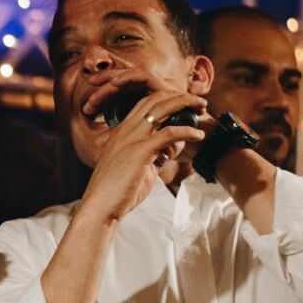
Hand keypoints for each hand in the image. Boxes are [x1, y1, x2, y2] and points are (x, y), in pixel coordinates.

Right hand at [78, 90, 206, 223]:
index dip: (167, 99)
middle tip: (199, 102)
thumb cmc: (118, 191)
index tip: (185, 103)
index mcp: (122, 131)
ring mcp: (132, 138)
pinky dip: (187, 131)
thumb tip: (176, 145)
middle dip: (180, 96)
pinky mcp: (140, 150)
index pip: (145, 103)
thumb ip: (157, 153)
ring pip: (161, 109)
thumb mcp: (141, 167)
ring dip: (185, 104)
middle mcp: (126, 130)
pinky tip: (198, 136)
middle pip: (155, 100)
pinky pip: (169, 133)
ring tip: (202, 107)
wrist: (101, 206)